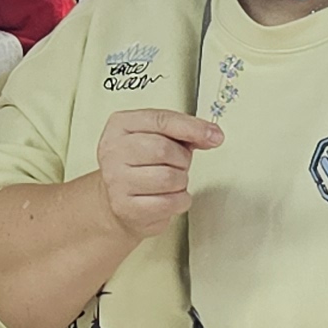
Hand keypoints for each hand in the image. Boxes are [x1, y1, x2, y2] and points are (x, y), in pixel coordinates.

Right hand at [91, 109, 223, 239]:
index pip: (160, 120)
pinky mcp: (125, 207)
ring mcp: (116, 180)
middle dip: (182, 159)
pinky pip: (169, 202)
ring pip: (168, 178)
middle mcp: (112, 151)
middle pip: (164, 149)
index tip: (214, 136)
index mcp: (120, 125)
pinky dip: (179, 200)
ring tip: (172, 181)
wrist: (118, 201)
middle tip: (179, 165)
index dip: (191, 127)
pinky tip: (170, 196)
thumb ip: (183, 132)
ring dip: (181, 181)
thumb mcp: (159, 138)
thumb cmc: (142, 165)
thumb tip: (212, 135)